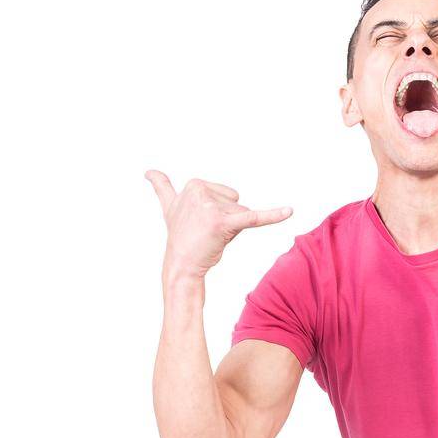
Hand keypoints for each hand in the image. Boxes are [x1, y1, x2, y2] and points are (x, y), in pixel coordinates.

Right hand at [145, 170, 292, 279]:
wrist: (181, 266)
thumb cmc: (181, 238)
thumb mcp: (169, 207)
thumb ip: (162, 188)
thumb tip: (148, 171)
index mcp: (194, 184)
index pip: (227, 196)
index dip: (219, 212)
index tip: (200, 224)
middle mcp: (200, 190)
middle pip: (237, 203)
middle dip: (228, 220)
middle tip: (208, 233)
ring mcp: (211, 206)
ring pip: (242, 215)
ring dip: (232, 230)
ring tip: (212, 238)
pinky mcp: (224, 222)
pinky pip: (253, 218)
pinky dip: (273, 215)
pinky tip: (290, 211)